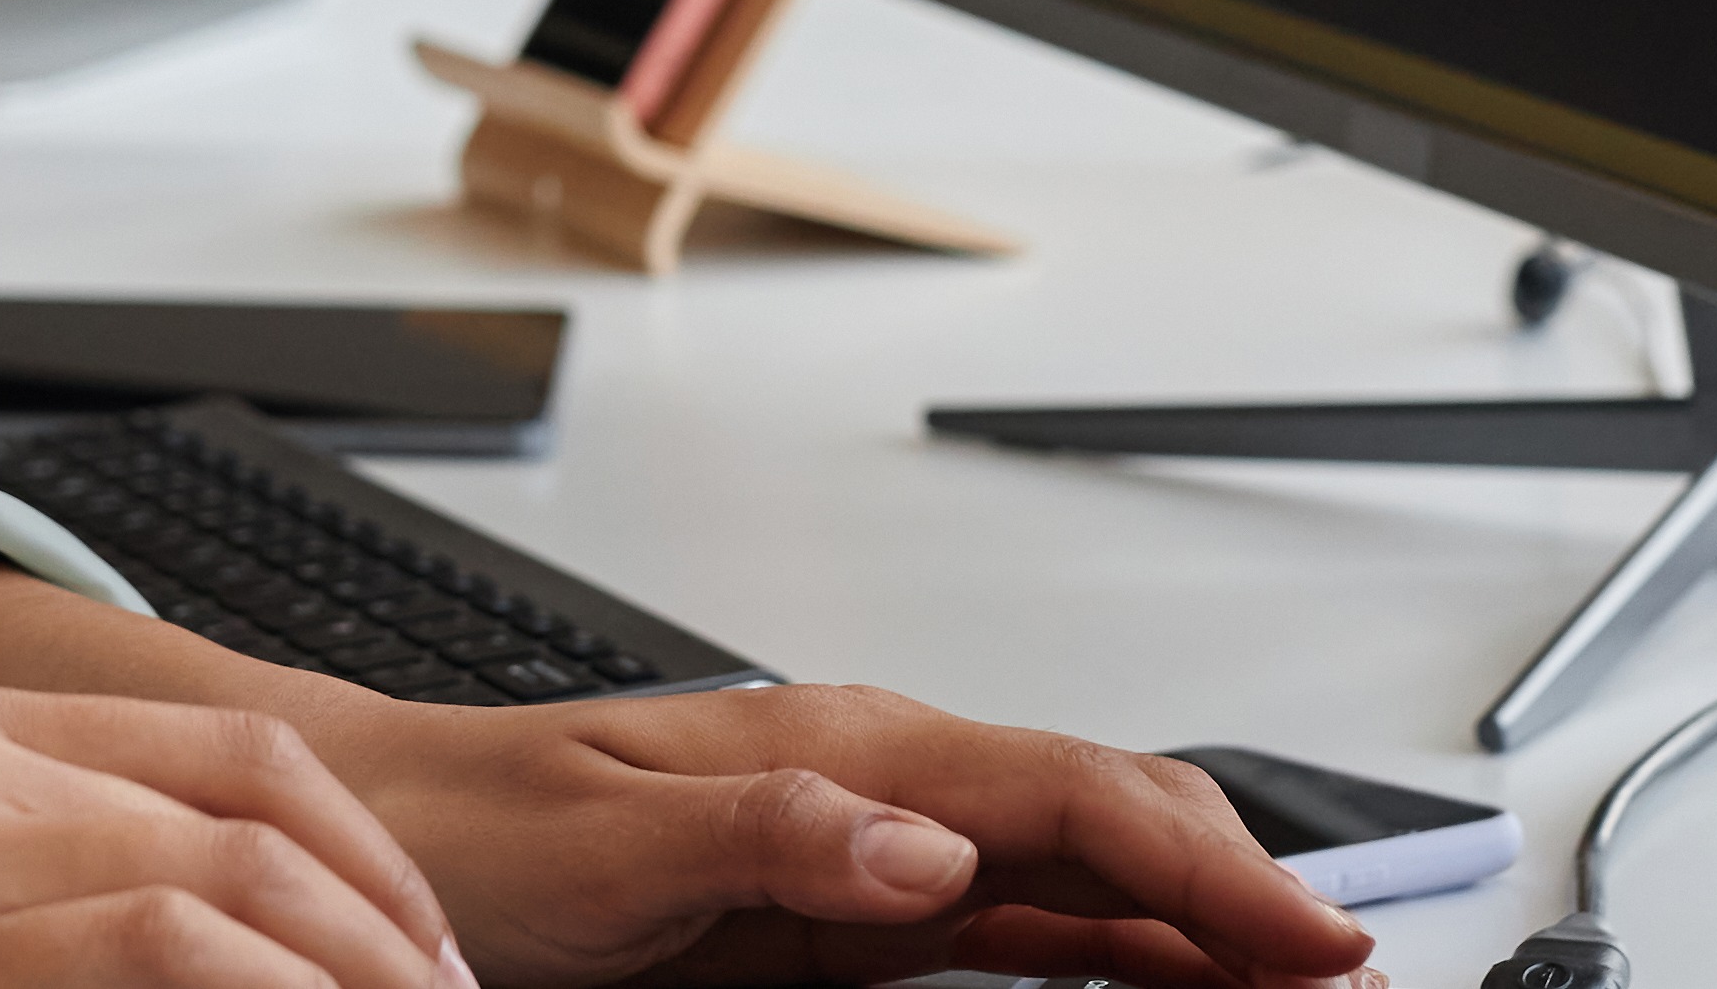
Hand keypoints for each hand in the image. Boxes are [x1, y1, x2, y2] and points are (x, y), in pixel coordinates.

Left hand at [303, 684, 1375, 988]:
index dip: (1207, 866)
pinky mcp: (837, 911)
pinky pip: (1006, 925)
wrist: (368, 834)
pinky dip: (1105, 951)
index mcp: (836, 751)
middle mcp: (871, 784)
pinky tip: (1162, 981)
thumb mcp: (606, 842)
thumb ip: (769, 836)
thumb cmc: (465, 827)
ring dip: (1191, 921)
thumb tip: (923, 850)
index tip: (1309, 937)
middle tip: (1349, 969)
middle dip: (1238, 886)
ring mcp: (865, 845)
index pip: (1069, 796)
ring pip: (1075, 873)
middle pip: (1104, 822)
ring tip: (1296, 979)